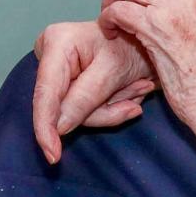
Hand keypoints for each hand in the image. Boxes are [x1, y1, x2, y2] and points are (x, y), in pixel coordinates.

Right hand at [30, 20, 155, 164]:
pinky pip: (82, 111)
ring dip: (111, 108)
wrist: (150, 42)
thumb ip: (85, 98)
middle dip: (101, 111)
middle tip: (134, 102)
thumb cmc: (135, 45)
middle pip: (62, 107)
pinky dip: (109, 107)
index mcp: (57, 43)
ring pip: (75, 114)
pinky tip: (130, 92)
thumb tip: (59, 127)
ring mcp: (59, 72)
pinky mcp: (68, 85)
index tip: (52, 155)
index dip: (45, 127)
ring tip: (137, 88)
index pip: (45, 93)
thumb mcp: (114, 71)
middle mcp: (51, 56)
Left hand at [95, 0, 195, 118]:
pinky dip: (108, 19)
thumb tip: (156, 8)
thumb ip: (187, 11)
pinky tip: (110, 33)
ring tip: (111, 23)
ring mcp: (175, 5)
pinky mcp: (157, 26)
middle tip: (114, 10)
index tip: (133, 4)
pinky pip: (119, 11)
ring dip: (112, 2)